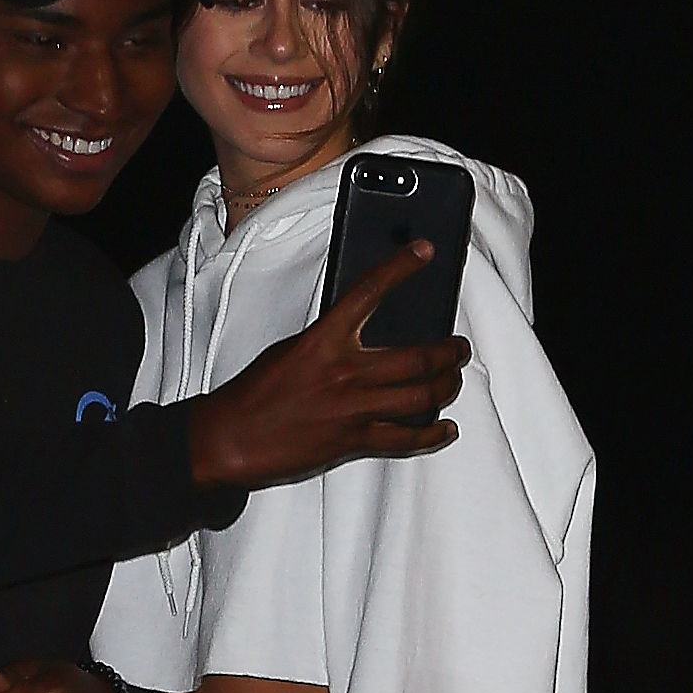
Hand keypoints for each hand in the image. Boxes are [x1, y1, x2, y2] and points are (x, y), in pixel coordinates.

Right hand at [189, 243, 468, 492]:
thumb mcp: (292, 348)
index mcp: (325, 339)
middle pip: (418, 357)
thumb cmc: (256, 393)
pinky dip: (431, 434)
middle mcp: (345, 371)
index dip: (401, 267)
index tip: (424, 251)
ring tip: (454, 380)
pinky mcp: (353, 441)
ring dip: (447, 386)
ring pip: (420, 396)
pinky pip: (405, 439)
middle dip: (449, 352)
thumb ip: (330, 340)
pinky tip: (446, 427)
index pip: (370, 291)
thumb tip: (361, 335)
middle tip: (459, 348)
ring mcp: (353, 408)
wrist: (232, 437)